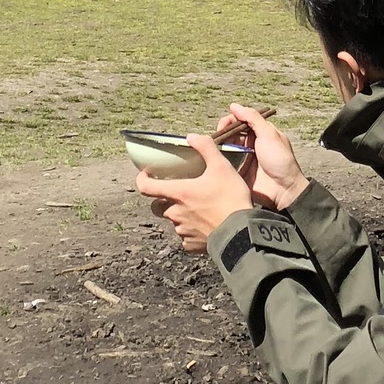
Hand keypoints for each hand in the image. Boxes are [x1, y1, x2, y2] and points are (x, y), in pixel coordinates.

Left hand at [137, 136, 253, 252]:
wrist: (241, 233)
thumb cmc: (230, 198)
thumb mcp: (221, 167)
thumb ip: (205, 148)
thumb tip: (191, 137)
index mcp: (178, 193)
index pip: (147, 188)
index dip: (142, 180)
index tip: (146, 175)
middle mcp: (175, 213)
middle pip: (158, 206)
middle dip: (164, 199)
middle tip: (179, 193)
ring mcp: (182, 231)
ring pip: (173, 221)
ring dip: (180, 215)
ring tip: (199, 209)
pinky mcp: (191, 246)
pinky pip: (185, 237)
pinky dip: (191, 231)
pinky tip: (205, 225)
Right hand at [220, 103, 306, 209]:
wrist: (284, 190)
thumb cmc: (280, 160)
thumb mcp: (269, 135)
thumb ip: (253, 118)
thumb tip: (234, 106)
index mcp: (260, 132)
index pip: (241, 120)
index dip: (230, 120)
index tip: (223, 125)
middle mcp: (251, 143)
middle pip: (231, 133)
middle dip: (222, 132)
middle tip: (217, 136)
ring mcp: (244, 157)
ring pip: (226, 147)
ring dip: (218, 145)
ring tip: (211, 147)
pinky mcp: (238, 171)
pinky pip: (225, 163)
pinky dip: (218, 159)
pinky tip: (212, 158)